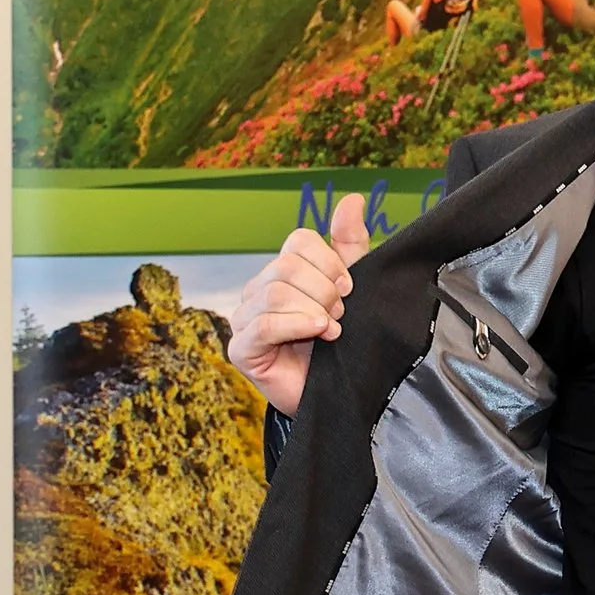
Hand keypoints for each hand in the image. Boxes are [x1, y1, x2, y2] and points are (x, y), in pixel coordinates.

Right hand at [227, 193, 371, 417]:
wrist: (336, 395)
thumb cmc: (341, 343)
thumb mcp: (353, 290)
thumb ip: (351, 245)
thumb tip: (351, 199)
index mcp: (282, 271)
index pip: (299, 242)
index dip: (330, 263)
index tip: (350, 290)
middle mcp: (258, 290)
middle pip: (287, 266)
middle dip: (325, 290)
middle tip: (340, 315)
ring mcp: (245, 319)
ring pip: (276, 292)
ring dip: (314, 311)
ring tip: (332, 330)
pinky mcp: (241, 349)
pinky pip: (265, 324)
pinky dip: (297, 325)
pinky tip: (318, 334)